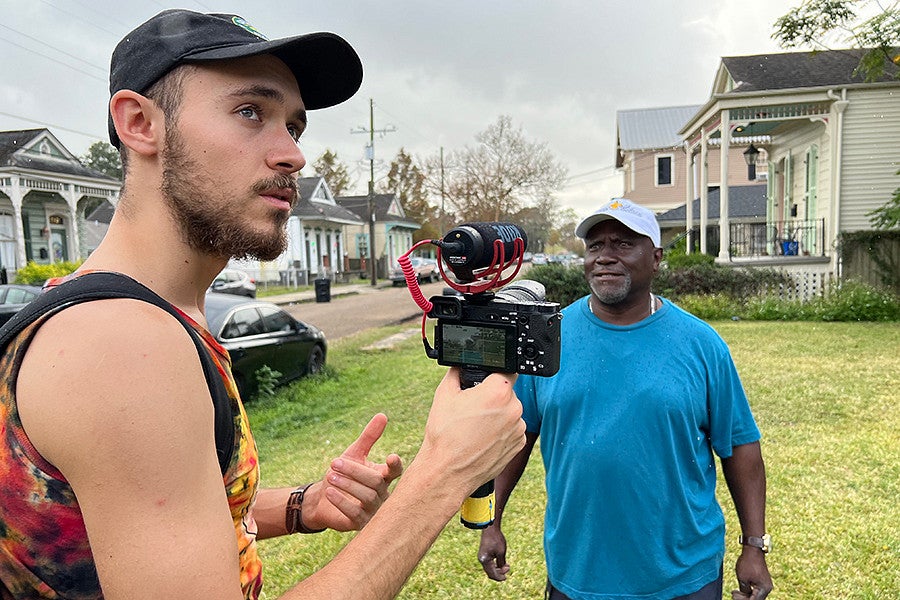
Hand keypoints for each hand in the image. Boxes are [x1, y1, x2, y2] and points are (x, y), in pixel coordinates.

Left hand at [305, 413, 402, 531]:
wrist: (322, 500)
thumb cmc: (343, 474)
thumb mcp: (355, 453)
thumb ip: (369, 437)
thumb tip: (382, 415)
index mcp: (384, 476)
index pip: (396, 471)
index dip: (395, 465)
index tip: (390, 457)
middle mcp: (383, 494)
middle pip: (375, 482)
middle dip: (354, 471)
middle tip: (334, 462)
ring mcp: (374, 510)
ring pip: (367, 497)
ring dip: (347, 485)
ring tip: (330, 476)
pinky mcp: (362, 523)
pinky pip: (356, 514)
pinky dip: (343, 502)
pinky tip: (330, 492)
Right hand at [419, 369, 524, 493]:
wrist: (448, 471)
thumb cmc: (445, 434)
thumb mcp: (444, 394)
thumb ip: (456, 373)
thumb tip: (460, 365)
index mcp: (498, 390)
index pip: (504, 371)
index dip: (492, 376)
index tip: (483, 384)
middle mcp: (514, 408)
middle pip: (506, 393)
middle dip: (492, 397)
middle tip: (473, 409)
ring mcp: (518, 428)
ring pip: (510, 412)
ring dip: (498, 416)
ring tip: (476, 427)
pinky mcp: (519, 445)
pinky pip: (512, 430)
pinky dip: (501, 432)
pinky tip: (483, 439)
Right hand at [478, 525, 509, 580]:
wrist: (490, 528)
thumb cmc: (496, 539)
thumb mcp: (501, 552)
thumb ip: (501, 563)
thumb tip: (502, 570)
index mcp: (485, 561)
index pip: (492, 574)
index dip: (499, 577)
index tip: (506, 578)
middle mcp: (482, 560)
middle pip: (490, 572)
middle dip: (499, 573)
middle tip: (508, 568)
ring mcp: (482, 557)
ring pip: (490, 568)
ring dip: (498, 569)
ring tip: (507, 566)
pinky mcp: (483, 554)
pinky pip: (489, 563)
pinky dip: (495, 565)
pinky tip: (502, 562)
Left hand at [732, 548, 772, 598]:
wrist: (753, 550)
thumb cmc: (748, 562)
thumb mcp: (743, 578)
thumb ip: (744, 590)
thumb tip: (744, 596)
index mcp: (764, 589)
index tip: (733, 596)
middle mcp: (767, 588)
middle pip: (755, 599)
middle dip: (743, 598)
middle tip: (733, 594)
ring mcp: (766, 585)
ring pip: (755, 596)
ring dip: (745, 595)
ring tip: (735, 592)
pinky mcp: (763, 581)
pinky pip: (756, 590)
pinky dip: (748, 591)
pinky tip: (740, 589)